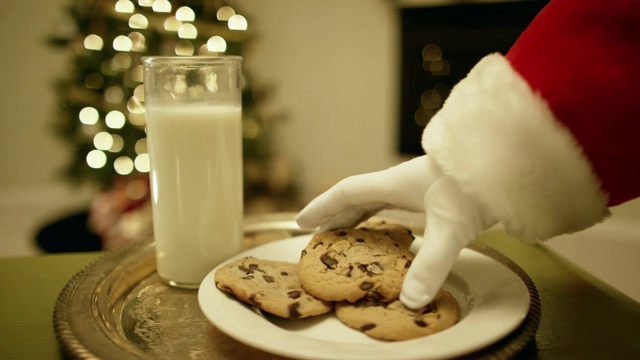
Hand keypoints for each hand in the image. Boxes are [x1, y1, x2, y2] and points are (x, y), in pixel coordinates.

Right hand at [295, 155, 495, 308]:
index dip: (322, 207)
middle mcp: (402, 182)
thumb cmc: (477, 185)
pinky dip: (384, 219)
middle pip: (358, 197)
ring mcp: (419, 187)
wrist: (509, 163)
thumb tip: (410, 300)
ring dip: (357, 217)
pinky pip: (397, 206)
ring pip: (377, 201)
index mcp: (395, 183)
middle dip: (335, 216)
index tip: (301, 221)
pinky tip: (392, 234)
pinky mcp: (436, 194)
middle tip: (318, 236)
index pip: (347, 192)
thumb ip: (431, 265)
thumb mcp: (451, 228)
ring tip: (346, 237)